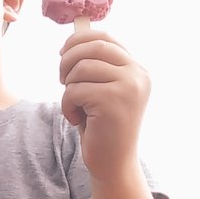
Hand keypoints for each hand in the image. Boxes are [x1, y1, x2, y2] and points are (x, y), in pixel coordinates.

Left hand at [59, 29, 150, 180]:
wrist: (112, 164)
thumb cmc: (102, 127)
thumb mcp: (102, 91)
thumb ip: (96, 66)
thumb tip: (75, 35)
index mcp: (137, 70)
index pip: (105, 38)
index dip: (78, 40)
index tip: (62, 52)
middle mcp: (137, 75)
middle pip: (92, 47)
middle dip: (67, 60)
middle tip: (61, 80)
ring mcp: (128, 87)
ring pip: (81, 68)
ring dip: (68, 87)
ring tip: (73, 106)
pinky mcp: (112, 102)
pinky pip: (75, 90)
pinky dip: (67, 105)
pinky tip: (75, 119)